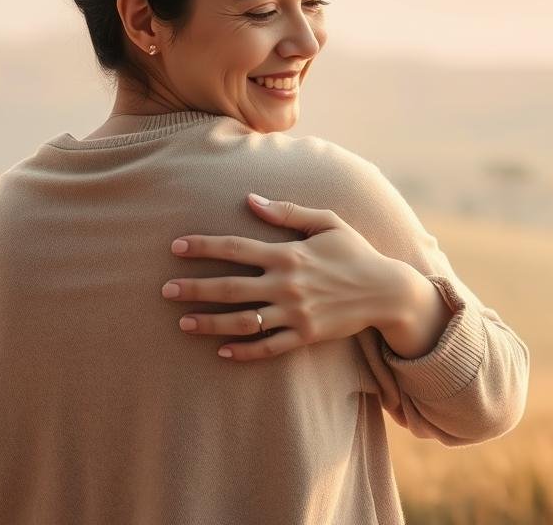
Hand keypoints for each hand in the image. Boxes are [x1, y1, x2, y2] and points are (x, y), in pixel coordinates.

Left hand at [160, 193, 438, 360]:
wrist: (386, 290)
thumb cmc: (355, 252)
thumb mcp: (327, 222)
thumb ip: (288, 213)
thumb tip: (251, 201)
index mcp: (289, 253)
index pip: (236, 248)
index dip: (203, 247)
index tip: (176, 247)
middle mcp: (287, 284)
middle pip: (230, 288)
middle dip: (195, 288)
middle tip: (165, 290)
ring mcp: (295, 313)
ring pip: (243, 321)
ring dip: (210, 323)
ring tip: (183, 323)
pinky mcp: (305, 336)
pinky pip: (268, 347)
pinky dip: (243, 351)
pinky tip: (221, 351)